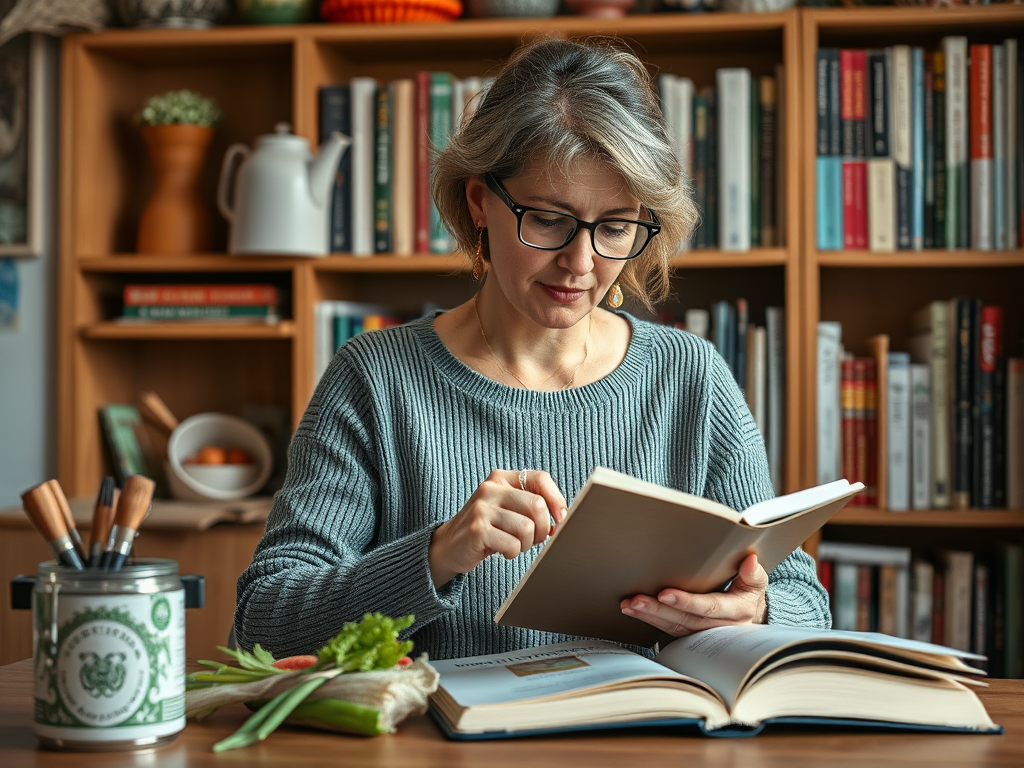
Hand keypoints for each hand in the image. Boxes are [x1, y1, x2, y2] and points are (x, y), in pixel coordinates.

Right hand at [429, 469, 566, 587]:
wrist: (449, 545)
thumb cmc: (488, 528)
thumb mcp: (508, 508)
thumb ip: (531, 505)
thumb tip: (563, 517)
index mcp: (501, 478)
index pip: (541, 478)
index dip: (557, 500)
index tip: (560, 519)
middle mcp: (490, 488)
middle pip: (537, 505)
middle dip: (543, 529)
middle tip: (534, 539)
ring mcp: (481, 508)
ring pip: (526, 527)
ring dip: (526, 544)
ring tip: (515, 545)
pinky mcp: (477, 530)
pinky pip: (512, 544)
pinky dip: (513, 552)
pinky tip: (503, 550)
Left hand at [619, 553, 768, 637]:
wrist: (749, 617)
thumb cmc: (748, 593)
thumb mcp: (755, 582)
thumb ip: (753, 572)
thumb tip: (750, 561)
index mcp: (738, 612)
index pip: (709, 607)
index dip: (687, 602)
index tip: (665, 594)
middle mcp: (720, 628)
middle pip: (685, 620)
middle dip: (658, 611)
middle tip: (635, 600)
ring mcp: (703, 635)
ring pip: (673, 627)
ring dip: (649, 616)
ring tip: (628, 605)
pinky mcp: (690, 636)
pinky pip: (668, 630)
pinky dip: (650, 620)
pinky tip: (633, 611)